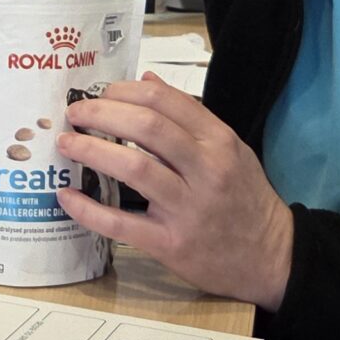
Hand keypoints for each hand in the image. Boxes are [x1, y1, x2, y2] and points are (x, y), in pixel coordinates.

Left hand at [54, 73, 295, 308]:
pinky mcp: (171, 244)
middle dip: (101, 114)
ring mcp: (187, 208)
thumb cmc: (245, 200)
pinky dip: (88, 209)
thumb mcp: (231, 150)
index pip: (166, 102)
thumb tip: (147, 81)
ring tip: (66, 143)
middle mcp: (205, 170)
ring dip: (91, 151)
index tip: (100, 93)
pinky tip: (67, 196)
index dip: (125, 92)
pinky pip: (121, 223)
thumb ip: (190, 116)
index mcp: (219, 142)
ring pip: (133, 168)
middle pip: (147, 127)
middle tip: (75, 114)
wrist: (273, 258)